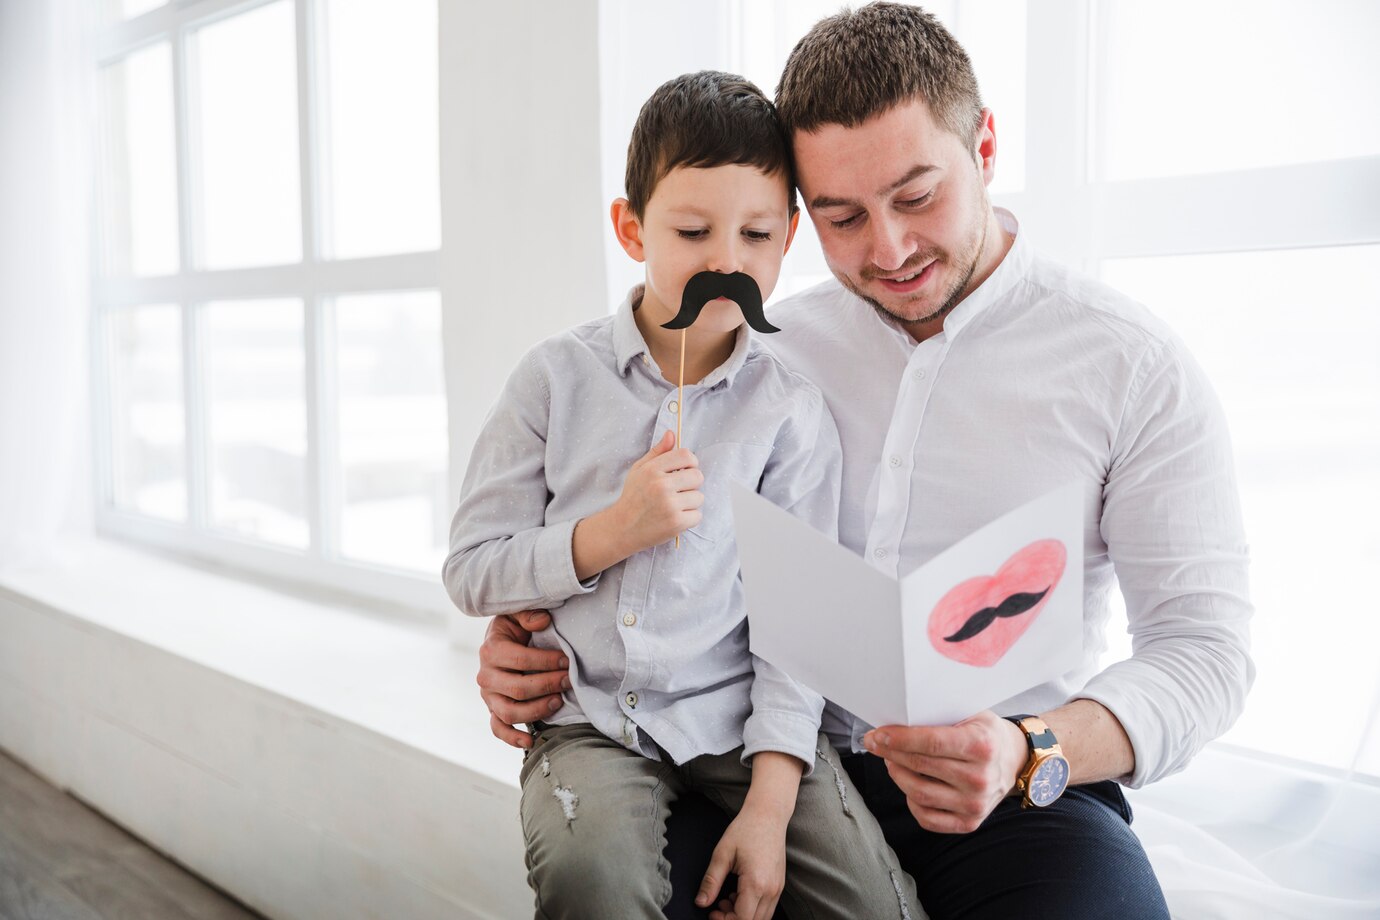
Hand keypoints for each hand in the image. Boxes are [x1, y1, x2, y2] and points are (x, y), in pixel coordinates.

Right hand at [476, 610, 568, 748]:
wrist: (501, 641)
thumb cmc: (514, 628)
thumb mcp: (516, 613)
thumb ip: (528, 614)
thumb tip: (542, 621)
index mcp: (490, 650)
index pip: (520, 660)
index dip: (546, 662)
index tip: (567, 661)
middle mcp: (485, 676)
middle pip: (518, 689)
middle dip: (548, 685)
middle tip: (569, 680)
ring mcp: (488, 696)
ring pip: (509, 712)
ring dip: (537, 710)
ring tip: (558, 701)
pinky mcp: (493, 709)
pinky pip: (498, 729)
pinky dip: (512, 738)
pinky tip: (530, 742)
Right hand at [610, 429, 703, 551]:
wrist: (622, 528)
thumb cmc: (633, 497)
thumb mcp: (639, 470)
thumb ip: (657, 452)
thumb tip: (672, 434)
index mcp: (652, 470)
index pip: (686, 455)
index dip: (690, 463)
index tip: (684, 471)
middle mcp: (661, 486)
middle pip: (697, 476)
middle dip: (692, 483)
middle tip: (679, 491)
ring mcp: (669, 505)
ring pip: (699, 497)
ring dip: (690, 502)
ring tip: (674, 506)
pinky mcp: (676, 523)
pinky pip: (697, 515)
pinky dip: (689, 518)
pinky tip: (675, 518)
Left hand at [698, 805, 788, 919]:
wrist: (768, 814)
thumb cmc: (745, 830)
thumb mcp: (722, 854)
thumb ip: (711, 881)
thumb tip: (700, 902)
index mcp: (756, 883)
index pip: (742, 919)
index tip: (712, 911)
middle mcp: (771, 890)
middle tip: (717, 907)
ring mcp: (778, 888)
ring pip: (762, 918)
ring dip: (743, 915)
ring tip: (727, 898)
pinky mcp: (779, 885)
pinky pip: (767, 908)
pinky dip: (752, 908)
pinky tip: (739, 893)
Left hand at [864, 709, 1027, 832]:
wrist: (1014, 761)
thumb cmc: (985, 734)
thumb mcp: (971, 715)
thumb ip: (939, 717)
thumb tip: (896, 721)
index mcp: (981, 746)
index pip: (931, 743)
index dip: (900, 739)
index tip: (877, 735)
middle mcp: (980, 778)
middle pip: (920, 765)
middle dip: (891, 753)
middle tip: (875, 744)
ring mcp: (975, 804)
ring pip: (919, 793)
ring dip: (897, 775)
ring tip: (891, 761)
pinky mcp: (969, 823)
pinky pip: (927, 817)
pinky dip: (911, 801)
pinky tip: (909, 784)